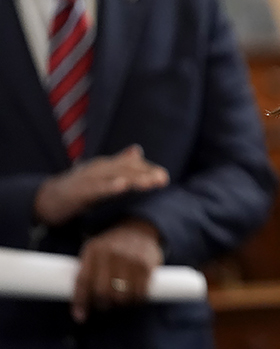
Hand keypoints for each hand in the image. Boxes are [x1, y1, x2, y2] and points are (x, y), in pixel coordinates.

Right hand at [34, 145, 168, 225]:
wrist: (47, 199)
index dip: (148, 169)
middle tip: (163, 179)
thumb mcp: (101, 175)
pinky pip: (95, 188)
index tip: (164, 177)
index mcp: (106, 166)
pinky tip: (122, 186)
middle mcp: (99, 168)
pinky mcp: (78, 191)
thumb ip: (119, 164)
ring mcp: (87, 178)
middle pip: (126, 168)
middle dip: (146, 173)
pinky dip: (109, 186)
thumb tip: (137, 149)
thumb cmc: (79, 188)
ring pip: (114, 176)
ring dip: (134, 179)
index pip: (131, 165)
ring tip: (150, 182)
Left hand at [72, 219, 163, 323]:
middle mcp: (111, 252)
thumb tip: (79, 312)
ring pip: (122, 295)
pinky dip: (137, 300)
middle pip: (103, 291)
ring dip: (121, 305)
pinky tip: (135, 299)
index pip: (83, 280)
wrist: (138, 228)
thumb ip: (86, 275)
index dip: (80, 301)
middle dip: (103, 304)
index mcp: (94, 249)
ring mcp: (130, 258)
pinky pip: (140, 291)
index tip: (81, 316)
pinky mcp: (147, 264)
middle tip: (105, 305)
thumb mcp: (94, 252)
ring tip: (120, 303)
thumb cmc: (111, 248)